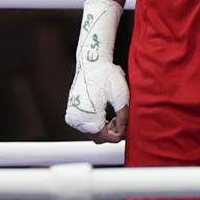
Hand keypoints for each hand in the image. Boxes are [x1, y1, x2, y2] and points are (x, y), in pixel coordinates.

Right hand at [64, 0, 128, 141]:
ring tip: (116, 117)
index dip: (117, 136)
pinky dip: (97, 123)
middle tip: (123, 121)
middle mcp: (76, 118)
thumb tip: (123, 132)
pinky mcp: (72, 111)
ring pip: (91, 132)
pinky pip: (86, 125)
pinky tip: (108, 116)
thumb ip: (124, 117)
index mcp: (87, 115)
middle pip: (97, 137)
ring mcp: (72, 115)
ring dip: (104, 129)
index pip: (103, 137)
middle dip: (112, 132)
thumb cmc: (107, 76)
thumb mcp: (121, 97)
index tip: (127, 130)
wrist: (92, 63)